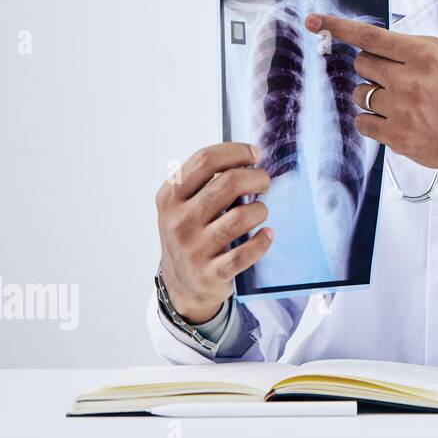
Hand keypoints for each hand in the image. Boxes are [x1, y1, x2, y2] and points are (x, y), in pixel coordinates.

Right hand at [155, 142, 272, 322]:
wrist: (181, 286)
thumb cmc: (190, 235)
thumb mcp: (182, 205)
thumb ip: (204, 182)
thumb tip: (248, 157)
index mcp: (170, 197)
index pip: (205, 160)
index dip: (236, 152)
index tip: (254, 154)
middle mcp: (179, 221)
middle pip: (228, 183)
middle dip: (255, 177)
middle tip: (264, 181)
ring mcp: (193, 249)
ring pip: (240, 217)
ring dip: (259, 210)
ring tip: (260, 211)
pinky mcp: (210, 273)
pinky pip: (245, 253)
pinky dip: (262, 241)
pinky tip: (266, 234)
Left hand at [303, 13, 437, 207]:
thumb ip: (409, 48)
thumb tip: (374, 42)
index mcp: (423, 55)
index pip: (371, 37)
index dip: (338, 28)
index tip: (314, 21)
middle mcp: (410, 79)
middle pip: (362, 65)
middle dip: (372, 71)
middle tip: (392, 81)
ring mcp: (401, 108)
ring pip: (360, 94)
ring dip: (372, 98)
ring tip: (398, 106)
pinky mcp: (395, 135)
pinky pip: (362, 122)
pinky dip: (372, 122)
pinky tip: (393, 122)